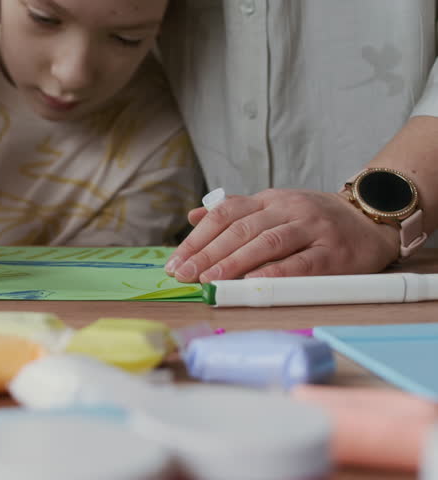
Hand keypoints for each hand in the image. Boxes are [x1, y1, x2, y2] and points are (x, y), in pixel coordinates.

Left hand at [164, 189, 399, 281]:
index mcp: (268, 199)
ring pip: (266, 243)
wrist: (370, 221)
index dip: (197, 238)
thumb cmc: (313, 220)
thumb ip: (235, 211)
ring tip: (209, 280)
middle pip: (240, 229)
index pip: (224, 214)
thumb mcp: (273, 206)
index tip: (175, 262)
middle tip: (184, 274)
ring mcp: (312, 229)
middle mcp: (288, 209)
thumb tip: (193, 216)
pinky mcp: (333, 252)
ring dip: (234, 262)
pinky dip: (274, 273)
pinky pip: (300, 263)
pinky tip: (251, 283)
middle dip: (207, 253)